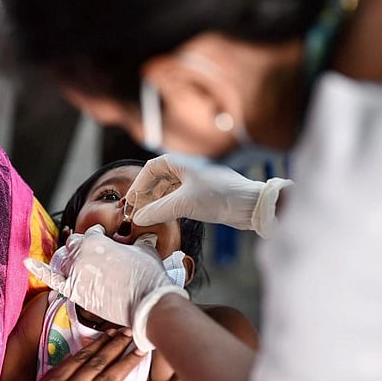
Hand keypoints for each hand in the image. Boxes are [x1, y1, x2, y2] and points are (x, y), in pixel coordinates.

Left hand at [24, 225, 184, 333]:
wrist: (147, 302)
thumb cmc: (148, 276)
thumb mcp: (145, 251)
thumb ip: (140, 242)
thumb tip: (145, 237)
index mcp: (97, 240)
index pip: (91, 233)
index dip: (98, 236)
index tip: (102, 241)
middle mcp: (81, 254)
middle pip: (74, 245)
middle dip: (81, 247)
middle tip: (91, 254)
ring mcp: (75, 273)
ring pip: (64, 261)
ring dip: (69, 260)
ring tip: (78, 265)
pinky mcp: (74, 292)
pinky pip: (52, 278)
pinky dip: (38, 269)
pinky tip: (27, 262)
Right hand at [125, 154, 292, 237]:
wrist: (251, 206)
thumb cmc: (220, 196)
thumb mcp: (184, 204)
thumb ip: (158, 211)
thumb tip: (137, 218)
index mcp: (182, 161)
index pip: (151, 169)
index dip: (138, 186)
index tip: (130, 202)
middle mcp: (187, 168)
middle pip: (158, 180)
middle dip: (146, 196)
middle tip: (136, 213)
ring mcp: (195, 181)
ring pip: (168, 190)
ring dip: (157, 204)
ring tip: (148, 219)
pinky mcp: (202, 194)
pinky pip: (179, 199)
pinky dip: (169, 208)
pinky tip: (163, 219)